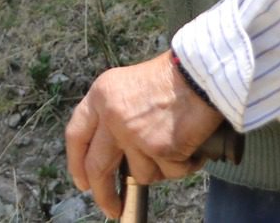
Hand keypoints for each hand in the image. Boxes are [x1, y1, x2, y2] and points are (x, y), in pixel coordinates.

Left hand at [66, 53, 224, 219]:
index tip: (82, 182)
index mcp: (101, 96)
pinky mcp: (159, 149)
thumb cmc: (174, 75)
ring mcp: (134, 134)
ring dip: (159, 168)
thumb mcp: (130, 84)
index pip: (76, 135)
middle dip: (104, 194)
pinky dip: (183, 165)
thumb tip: (117, 152)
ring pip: (140, 173)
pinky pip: (169, 172)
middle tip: (112, 208)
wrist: (202, 71)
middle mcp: (112, 116)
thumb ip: (117, 113)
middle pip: (97, 167)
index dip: (76, 163)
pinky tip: (191, 147)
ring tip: (176, 145)